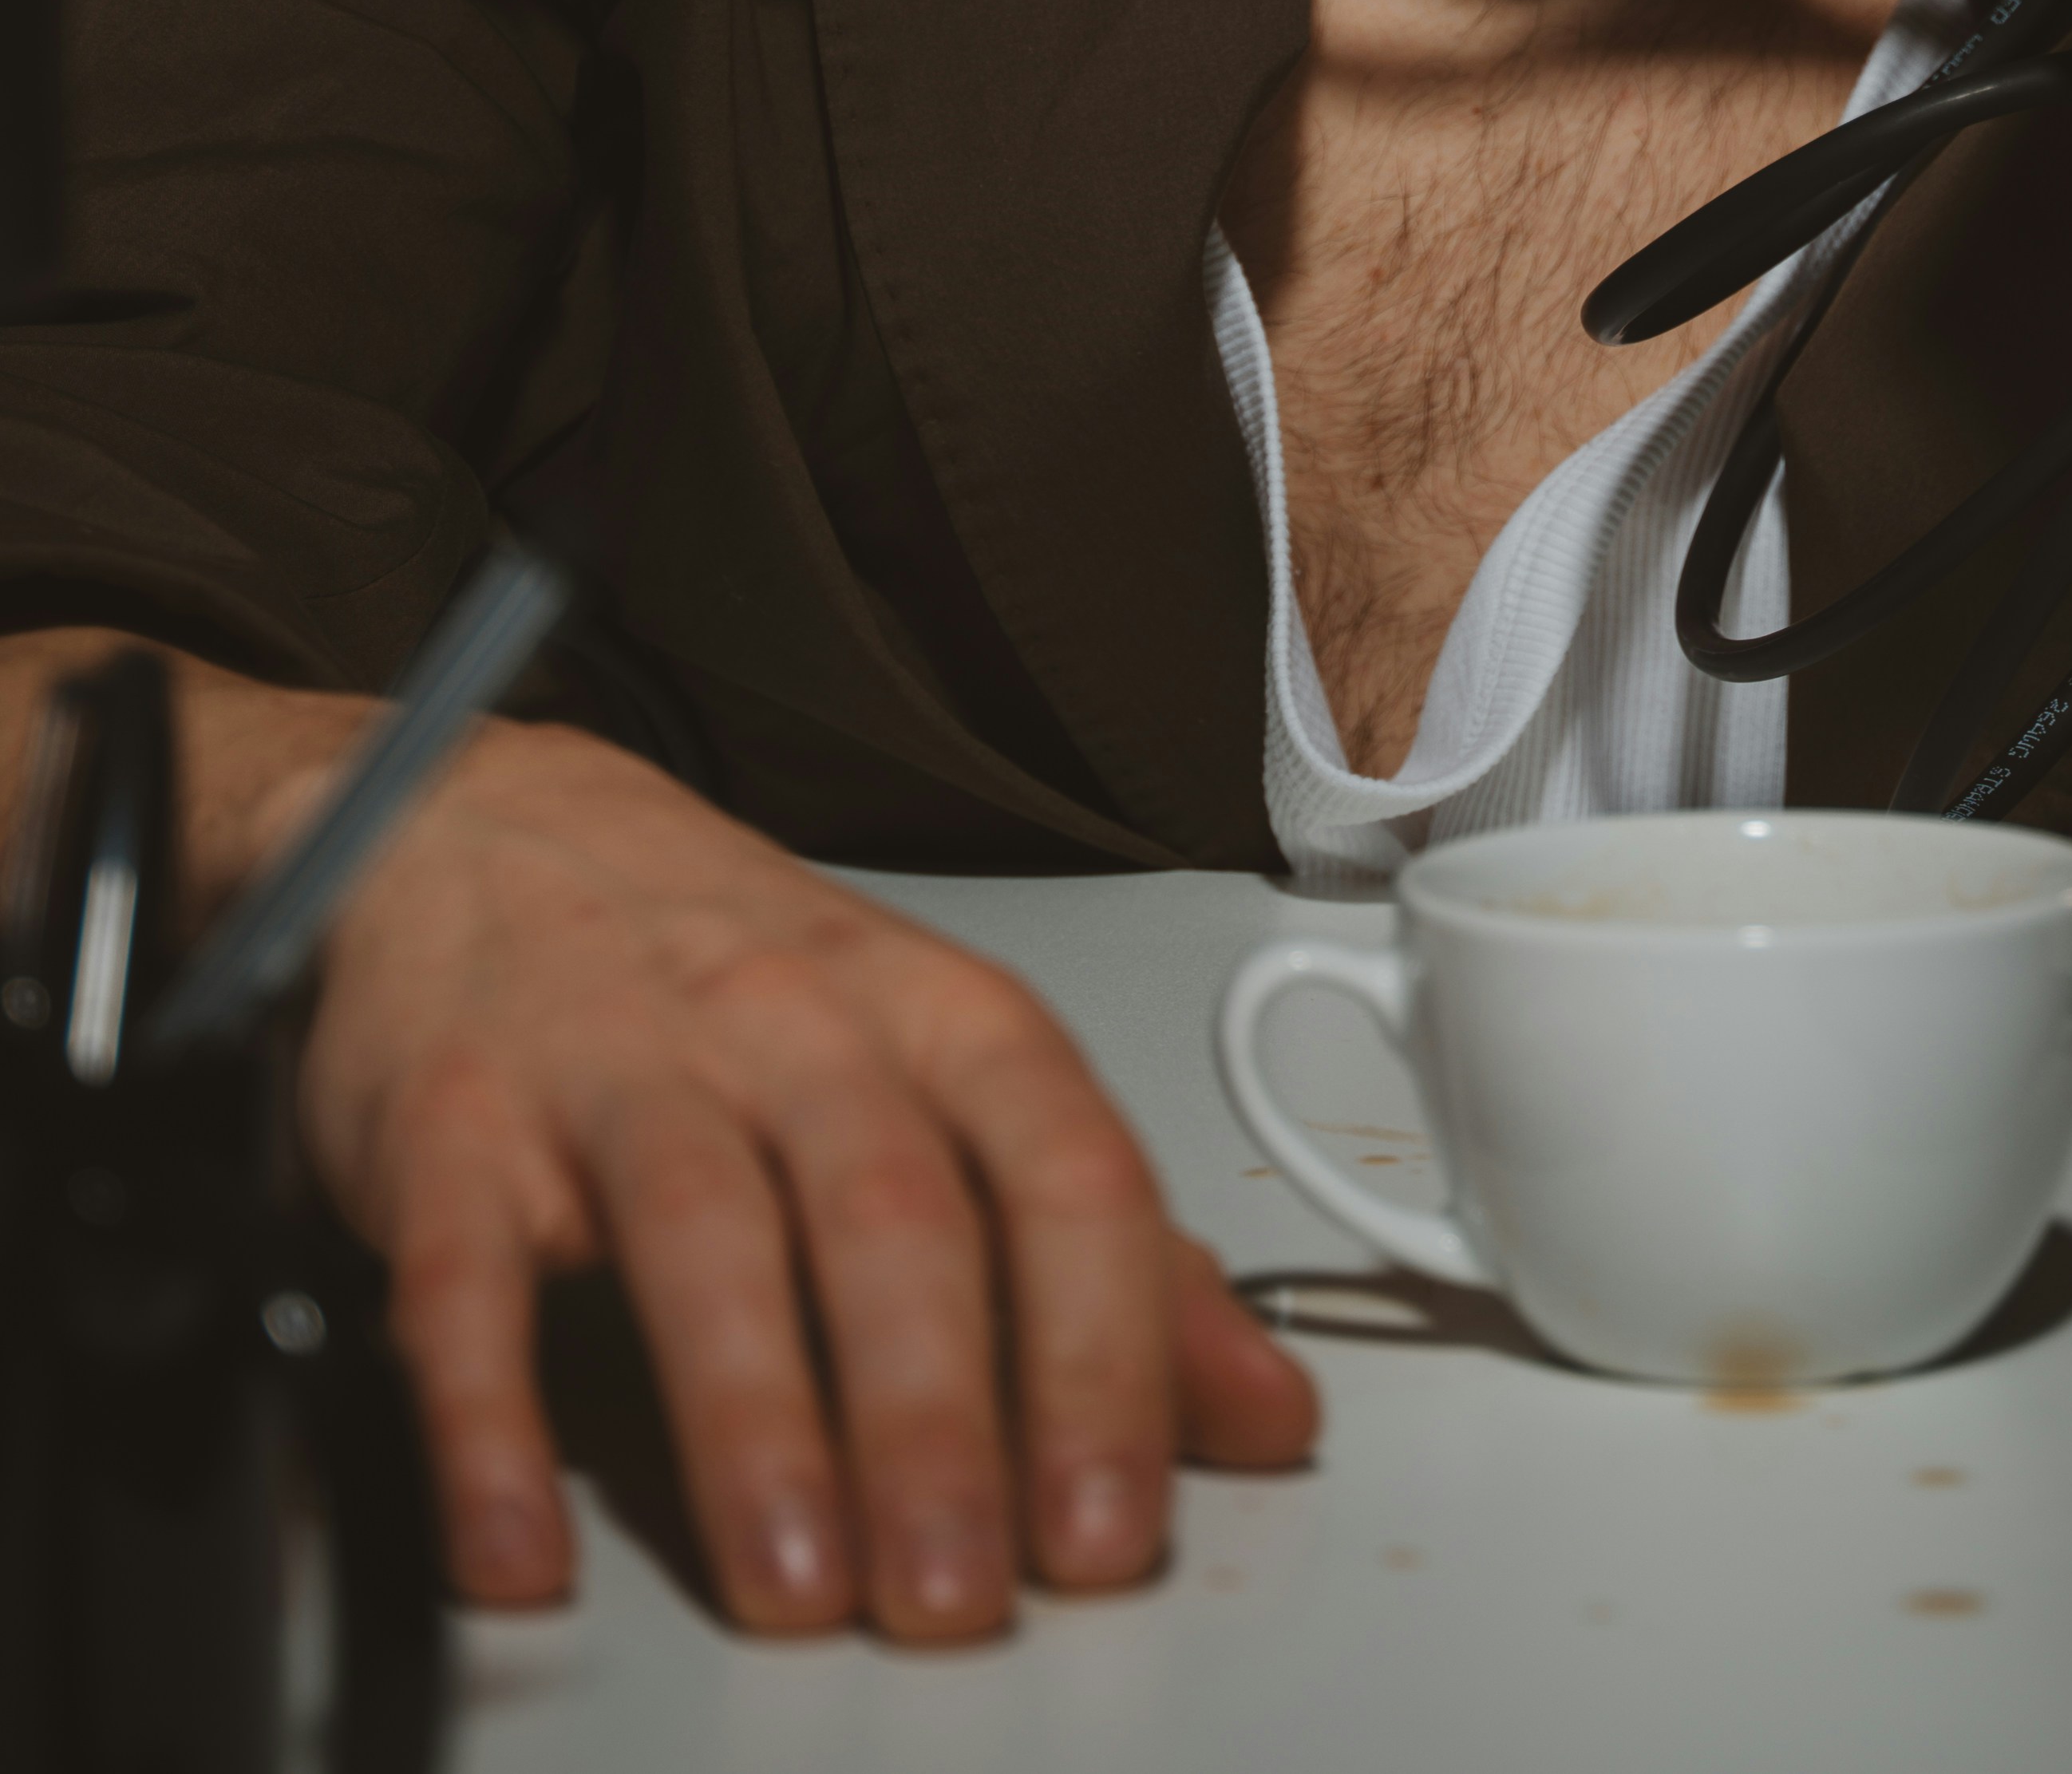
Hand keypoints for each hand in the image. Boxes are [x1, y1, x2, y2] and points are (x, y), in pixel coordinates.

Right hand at [286, 711, 1314, 1639]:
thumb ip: (1107, 1252)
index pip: (1060, 1170)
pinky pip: (468, 1276)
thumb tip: (1265, 1412)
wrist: (495, 829)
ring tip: (796, 1587)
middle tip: (960, 1593)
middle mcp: (793, 1023)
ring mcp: (617, 1061)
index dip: (1103, 1350)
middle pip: (891, 1213)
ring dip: (756, 1424)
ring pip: (706, 1234)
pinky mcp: (456, 1120)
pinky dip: (491, 1421)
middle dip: (935, 1420)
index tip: (1111, 1522)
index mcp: (938, 1016)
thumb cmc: (741, 979)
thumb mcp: (949, 1075)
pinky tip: (523, 1549)